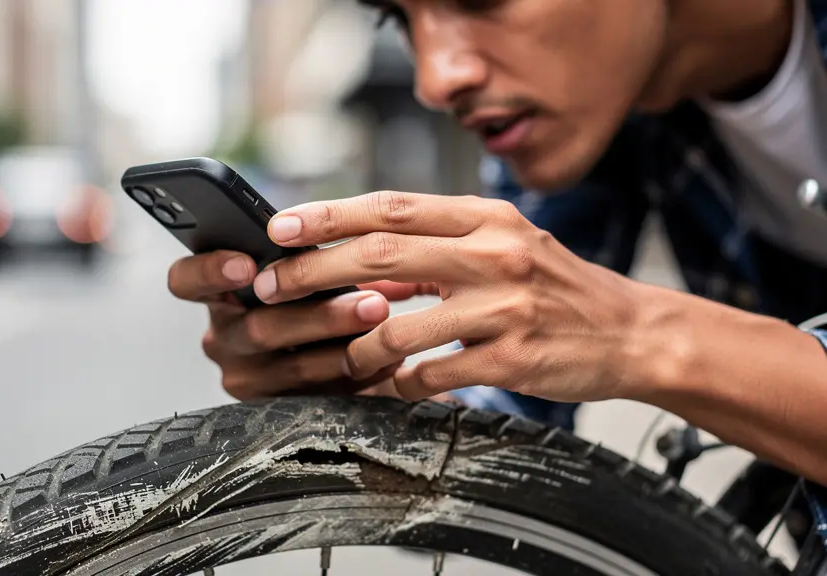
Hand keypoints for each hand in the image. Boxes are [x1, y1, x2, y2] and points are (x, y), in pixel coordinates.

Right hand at [167, 250, 436, 399]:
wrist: (340, 349)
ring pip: (293, 366)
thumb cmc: (314, 289)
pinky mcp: (279, 409)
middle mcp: (223, 337)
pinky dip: (360, 373)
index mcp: (216, 293)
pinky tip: (390, 356)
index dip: (210, 271)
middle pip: (259, 328)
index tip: (247, 264)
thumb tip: (342, 231)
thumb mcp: (301, 265)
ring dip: (345, 345)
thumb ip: (304, 253)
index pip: (185, 281)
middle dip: (319, 314)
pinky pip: (320, 395)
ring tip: (386, 324)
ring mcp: (247, 377)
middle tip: (371, 300)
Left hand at [253, 191, 643, 401]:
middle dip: (314, 271)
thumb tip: (363, 264)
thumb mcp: (503, 248)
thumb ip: (436, 250)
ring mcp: (504, 306)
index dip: (328, 215)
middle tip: (272, 288)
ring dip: (356, 346)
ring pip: (399, 325)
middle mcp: (494, 252)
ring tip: (343, 358)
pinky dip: (401, 383)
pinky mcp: (512, 357)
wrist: (632, 332)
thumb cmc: (557, 289)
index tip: (280, 227)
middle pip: (381, 253)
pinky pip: (432, 374)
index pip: (391, 206)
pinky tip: (395, 385)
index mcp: (486, 218)